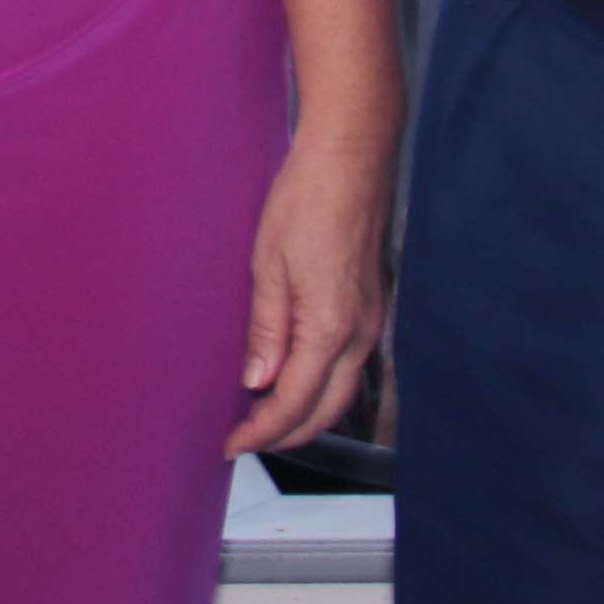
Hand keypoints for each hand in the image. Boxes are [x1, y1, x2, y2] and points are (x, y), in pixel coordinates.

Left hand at [225, 127, 391, 457]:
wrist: (350, 159)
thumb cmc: (306, 201)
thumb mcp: (269, 264)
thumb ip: (267, 329)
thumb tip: (258, 382)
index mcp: (330, 327)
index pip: (294, 402)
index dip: (263, 431)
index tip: (232, 444)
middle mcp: (360, 333)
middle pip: (326, 409)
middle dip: (286, 433)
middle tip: (245, 440)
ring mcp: (371, 321)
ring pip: (342, 390)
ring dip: (306, 413)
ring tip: (264, 418)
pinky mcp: (371, 307)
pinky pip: (349, 364)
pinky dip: (321, 385)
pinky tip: (293, 378)